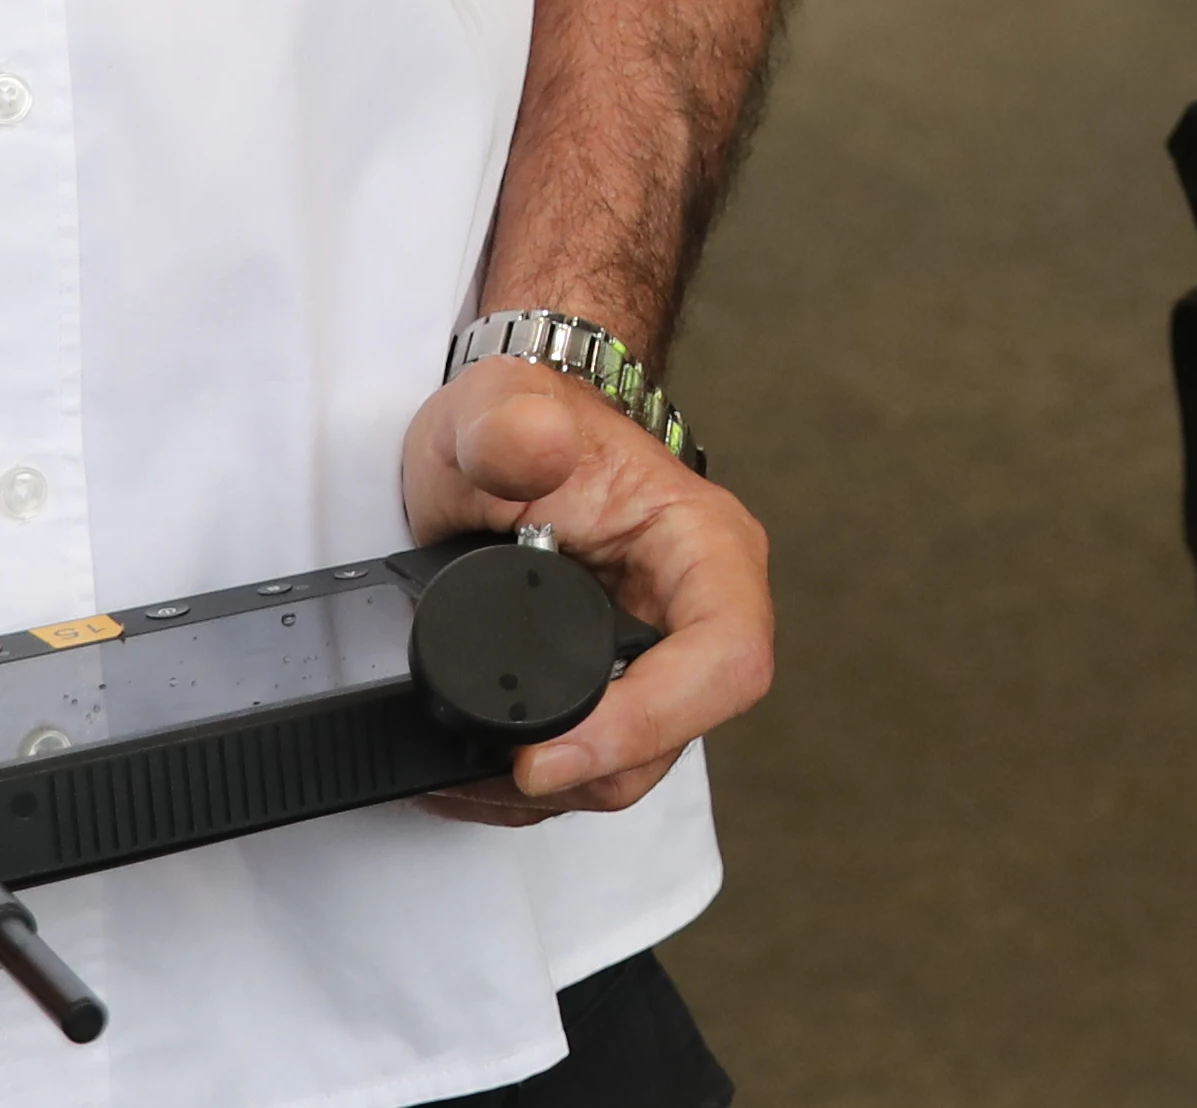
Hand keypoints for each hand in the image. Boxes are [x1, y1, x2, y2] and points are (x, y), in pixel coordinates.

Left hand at [395, 367, 775, 821]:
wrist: (500, 447)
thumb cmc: (518, 427)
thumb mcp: (493, 409)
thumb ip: (507, 424)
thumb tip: (537, 444)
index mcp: (704, 547)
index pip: (725, 655)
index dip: (650, 719)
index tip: (548, 752)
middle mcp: (696, 616)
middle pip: (679, 732)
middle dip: (590, 770)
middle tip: (496, 771)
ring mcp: (658, 665)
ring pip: (635, 766)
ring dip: (559, 787)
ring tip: (472, 771)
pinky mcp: (615, 697)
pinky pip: (596, 768)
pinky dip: (536, 786)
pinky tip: (477, 770)